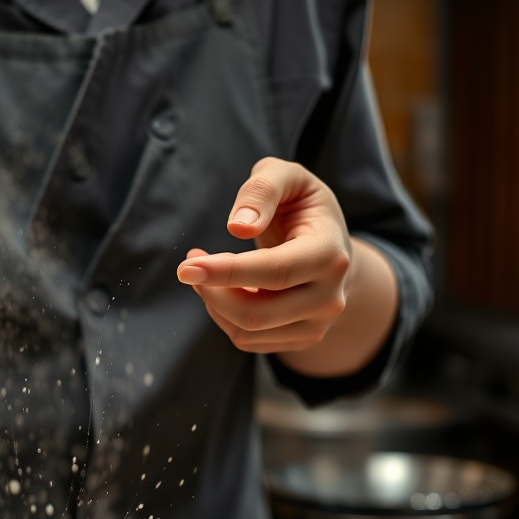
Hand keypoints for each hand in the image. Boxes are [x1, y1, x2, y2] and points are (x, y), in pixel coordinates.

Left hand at [177, 157, 352, 354]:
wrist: (332, 248)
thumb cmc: (302, 208)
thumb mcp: (288, 178)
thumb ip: (262, 190)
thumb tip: (238, 226)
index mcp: (330, 255)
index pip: (275, 272)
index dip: (227, 272)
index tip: (186, 268)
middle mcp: (329, 298)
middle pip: (256, 313)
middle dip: (212, 291)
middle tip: (190, 265)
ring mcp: (317, 325)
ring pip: (246, 332)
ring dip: (213, 303)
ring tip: (206, 273)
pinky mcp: (301, 340)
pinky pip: (247, 340)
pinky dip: (224, 316)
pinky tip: (223, 290)